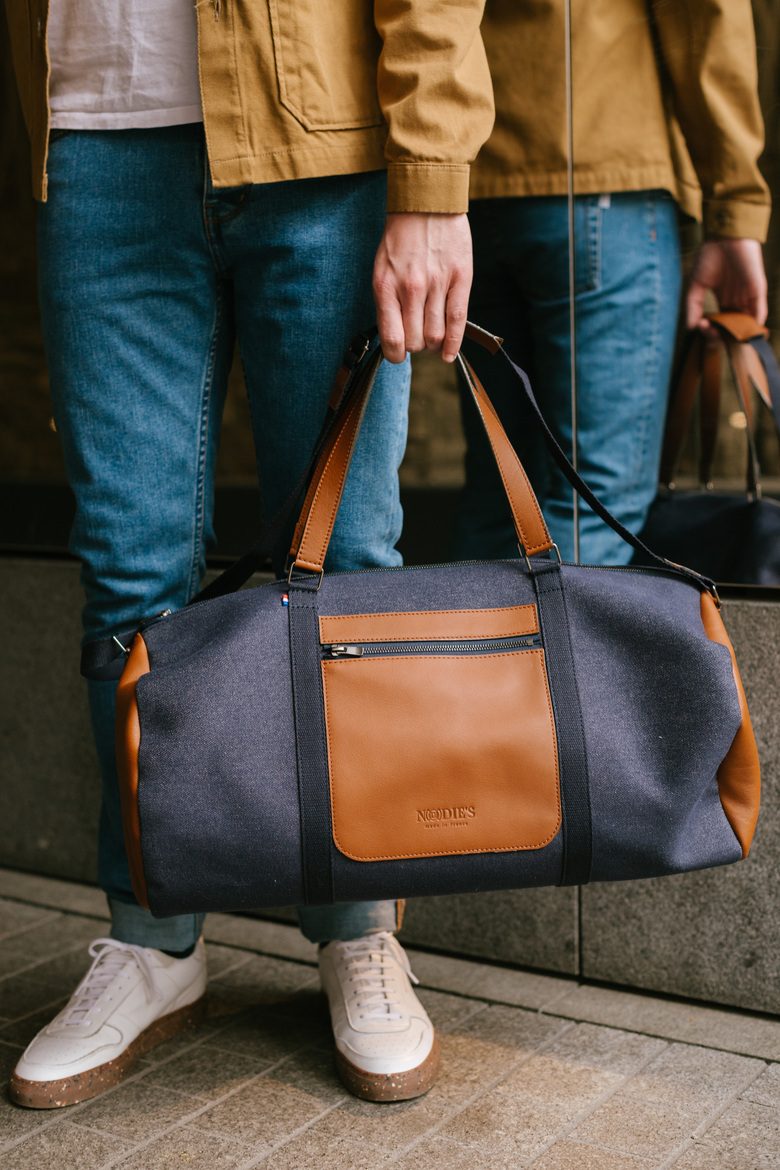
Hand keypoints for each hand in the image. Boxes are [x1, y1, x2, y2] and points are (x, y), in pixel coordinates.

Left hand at [372, 213, 471, 363]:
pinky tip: (448, 353)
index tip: (398, 352)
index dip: (395, 354)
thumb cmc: (401, 239)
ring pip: (436, 335)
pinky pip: (458, 320)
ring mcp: (437, 283)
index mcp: (386, 286)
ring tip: (432, 338)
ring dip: (433, 344)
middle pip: (415, 342)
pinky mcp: (460, 278)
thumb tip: (396, 337)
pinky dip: (453, 343)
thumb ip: (388, 302)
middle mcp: (411, 288)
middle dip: (416, 346)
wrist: (426, 203)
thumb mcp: (382, 269)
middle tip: (418, 338)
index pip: (392, 339)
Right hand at [685, 238, 767, 331]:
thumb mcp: (696, 284)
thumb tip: (691, 327)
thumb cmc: (710, 256)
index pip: (719, 321)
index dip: (711, 328)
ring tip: (729, 338)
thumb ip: (693, 306)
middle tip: (713, 334)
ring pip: (747, 320)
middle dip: (723, 334)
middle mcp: (736, 299)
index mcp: (723, 297)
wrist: (724, 237)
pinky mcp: (757, 290)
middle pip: (733, 324)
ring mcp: (747, 295)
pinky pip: (760, 310)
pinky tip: (747, 332)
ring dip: (740, 332)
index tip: (701, 327)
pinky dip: (755, 323)